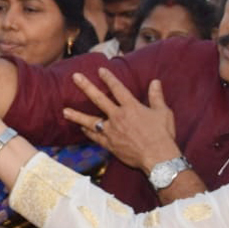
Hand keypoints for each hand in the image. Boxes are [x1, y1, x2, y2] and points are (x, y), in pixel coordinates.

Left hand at [62, 69, 178, 172]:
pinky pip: (95, 136)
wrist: (158, 158)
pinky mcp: (110, 144)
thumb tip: (155, 82)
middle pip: (99, 99)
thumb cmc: (163, 135)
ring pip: (90, 121)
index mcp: (131, 107)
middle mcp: (118, 117)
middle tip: (75, 77)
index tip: (100, 70)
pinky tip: (81, 127)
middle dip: (86, 87)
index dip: (109, 78)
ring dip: (77, 115)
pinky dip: (87, 132)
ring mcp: (112, 131)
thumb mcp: (163, 113)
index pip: (118, 88)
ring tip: (65, 111)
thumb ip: (157, 96)